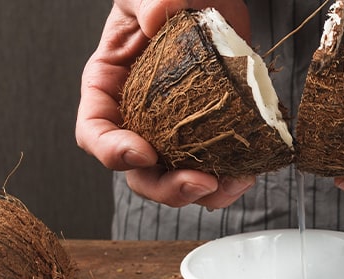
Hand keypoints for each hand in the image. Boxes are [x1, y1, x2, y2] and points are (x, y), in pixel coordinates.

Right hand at [75, 0, 252, 207]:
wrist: (209, 1)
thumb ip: (148, 0)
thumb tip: (156, 17)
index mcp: (111, 88)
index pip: (95, 132)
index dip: (112, 151)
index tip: (143, 153)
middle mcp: (139, 119)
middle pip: (138, 171)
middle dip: (166, 187)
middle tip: (200, 183)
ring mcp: (174, 132)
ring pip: (177, 178)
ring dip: (204, 193)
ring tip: (233, 183)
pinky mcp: (207, 134)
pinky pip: (213, 168)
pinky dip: (229, 178)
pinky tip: (248, 173)